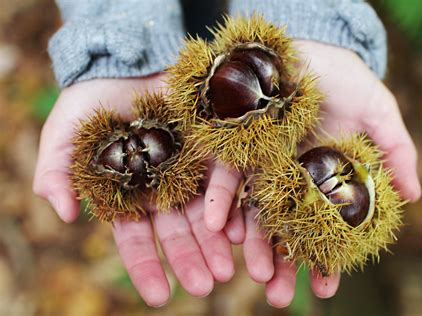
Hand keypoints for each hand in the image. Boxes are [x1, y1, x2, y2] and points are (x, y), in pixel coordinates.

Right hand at [33, 75, 240, 305]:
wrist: (126, 65)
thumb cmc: (91, 102)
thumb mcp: (65, 133)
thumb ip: (57, 171)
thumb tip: (65, 214)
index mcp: (130, 194)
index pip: (138, 238)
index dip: (147, 266)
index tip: (160, 296)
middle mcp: (164, 188)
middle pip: (178, 231)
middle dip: (190, 259)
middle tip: (204, 287)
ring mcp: (190, 169)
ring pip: (206, 212)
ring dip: (217, 241)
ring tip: (229, 269)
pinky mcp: (212, 147)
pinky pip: (226, 177)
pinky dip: (232, 202)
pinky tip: (242, 229)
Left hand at [203, 40, 421, 306]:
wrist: (305, 49)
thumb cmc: (344, 80)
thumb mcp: (378, 112)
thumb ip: (395, 152)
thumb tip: (416, 197)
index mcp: (322, 178)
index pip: (322, 228)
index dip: (324, 259)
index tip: (324, 288)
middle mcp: (289, 178)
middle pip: (284, 229)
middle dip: (280, 264)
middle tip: (278, 297)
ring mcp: (260, 164)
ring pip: (253, 211)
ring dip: (250, 244)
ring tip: (251, 275)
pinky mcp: (235, 145)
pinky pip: (226, 177)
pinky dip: (222, 201)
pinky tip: (220, 228)